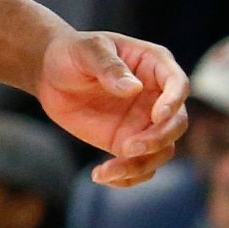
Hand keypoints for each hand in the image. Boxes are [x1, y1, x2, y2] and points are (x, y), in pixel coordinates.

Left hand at [37, 29, 187, 185]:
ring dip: (141, 165)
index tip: (157, 116)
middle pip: (176, 123)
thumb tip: (134, 88)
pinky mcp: (128, 142)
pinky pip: (139, 166)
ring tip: (107, 171)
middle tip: (127, 148)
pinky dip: (127, 177)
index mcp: (154, 65)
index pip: (178, 84)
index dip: (173, 102)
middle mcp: (157, 97)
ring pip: (162, 151)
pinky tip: (101, 176)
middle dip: (158, 139)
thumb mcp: (87, 51)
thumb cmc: (72, 53)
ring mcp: (145, 122)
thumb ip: (109, 67)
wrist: (50, 74)